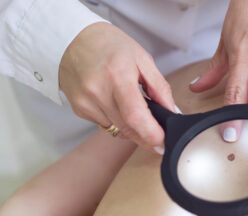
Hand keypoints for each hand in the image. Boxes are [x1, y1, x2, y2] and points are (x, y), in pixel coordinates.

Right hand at [59, 22, 175, 154]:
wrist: (71, 38)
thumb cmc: (109, 45)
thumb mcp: (142, 59)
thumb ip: (160, 88)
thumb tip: (172, 112)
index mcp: (118, 75)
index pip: (135, 115)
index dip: (150, 133)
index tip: (163, 141)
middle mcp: (98, 91)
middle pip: (128, 128)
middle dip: (147, 137)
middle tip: (159, 137)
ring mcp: (86, 102)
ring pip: (117, 130)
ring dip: (133, 129)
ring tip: (138, 112)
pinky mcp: (79, 109)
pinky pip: (105, 124)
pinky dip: (117, 121)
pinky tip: (117, 105)